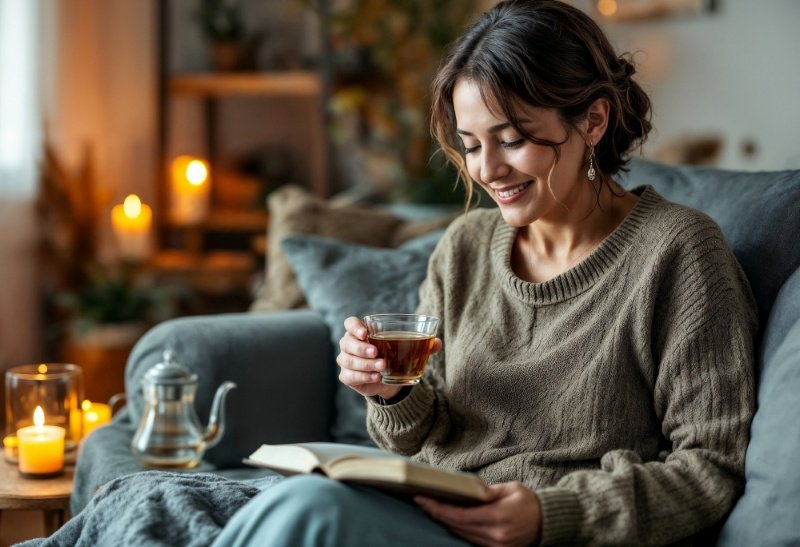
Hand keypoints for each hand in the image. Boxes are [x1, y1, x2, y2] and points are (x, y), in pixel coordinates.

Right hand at [336, 316, 442, 398]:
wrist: (390, 379)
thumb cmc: (396, 355)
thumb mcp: (410, 348)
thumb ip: (423, 343)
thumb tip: (438, 343)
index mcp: (362, 331)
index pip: (350, 323)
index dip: (354, 327)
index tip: (365, 332)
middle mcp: (350, 344)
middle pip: (346, 342)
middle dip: (361, 347)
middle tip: (376, 352)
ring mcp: (346, 360)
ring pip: (347, 360)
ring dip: (365, 364)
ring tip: (383, 367)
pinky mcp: (348, 376)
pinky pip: (349, 376)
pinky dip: (363, 376)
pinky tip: (376, 377)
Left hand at [414, 482, 541, 546]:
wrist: (548, 523)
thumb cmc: (529, 502)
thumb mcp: (512, 489)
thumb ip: (490, 491)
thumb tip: (470, 490)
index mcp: (500, 517)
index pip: (461, 516)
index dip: (440, 509)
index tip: (424, 499)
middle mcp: (497, 536)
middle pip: (458, 527)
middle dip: (438, 514)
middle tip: (422, 501)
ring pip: (463, 536)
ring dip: (446, 523)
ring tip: (432, 508)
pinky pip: (471, 541)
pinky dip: (459, 530)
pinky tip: (450, 520)